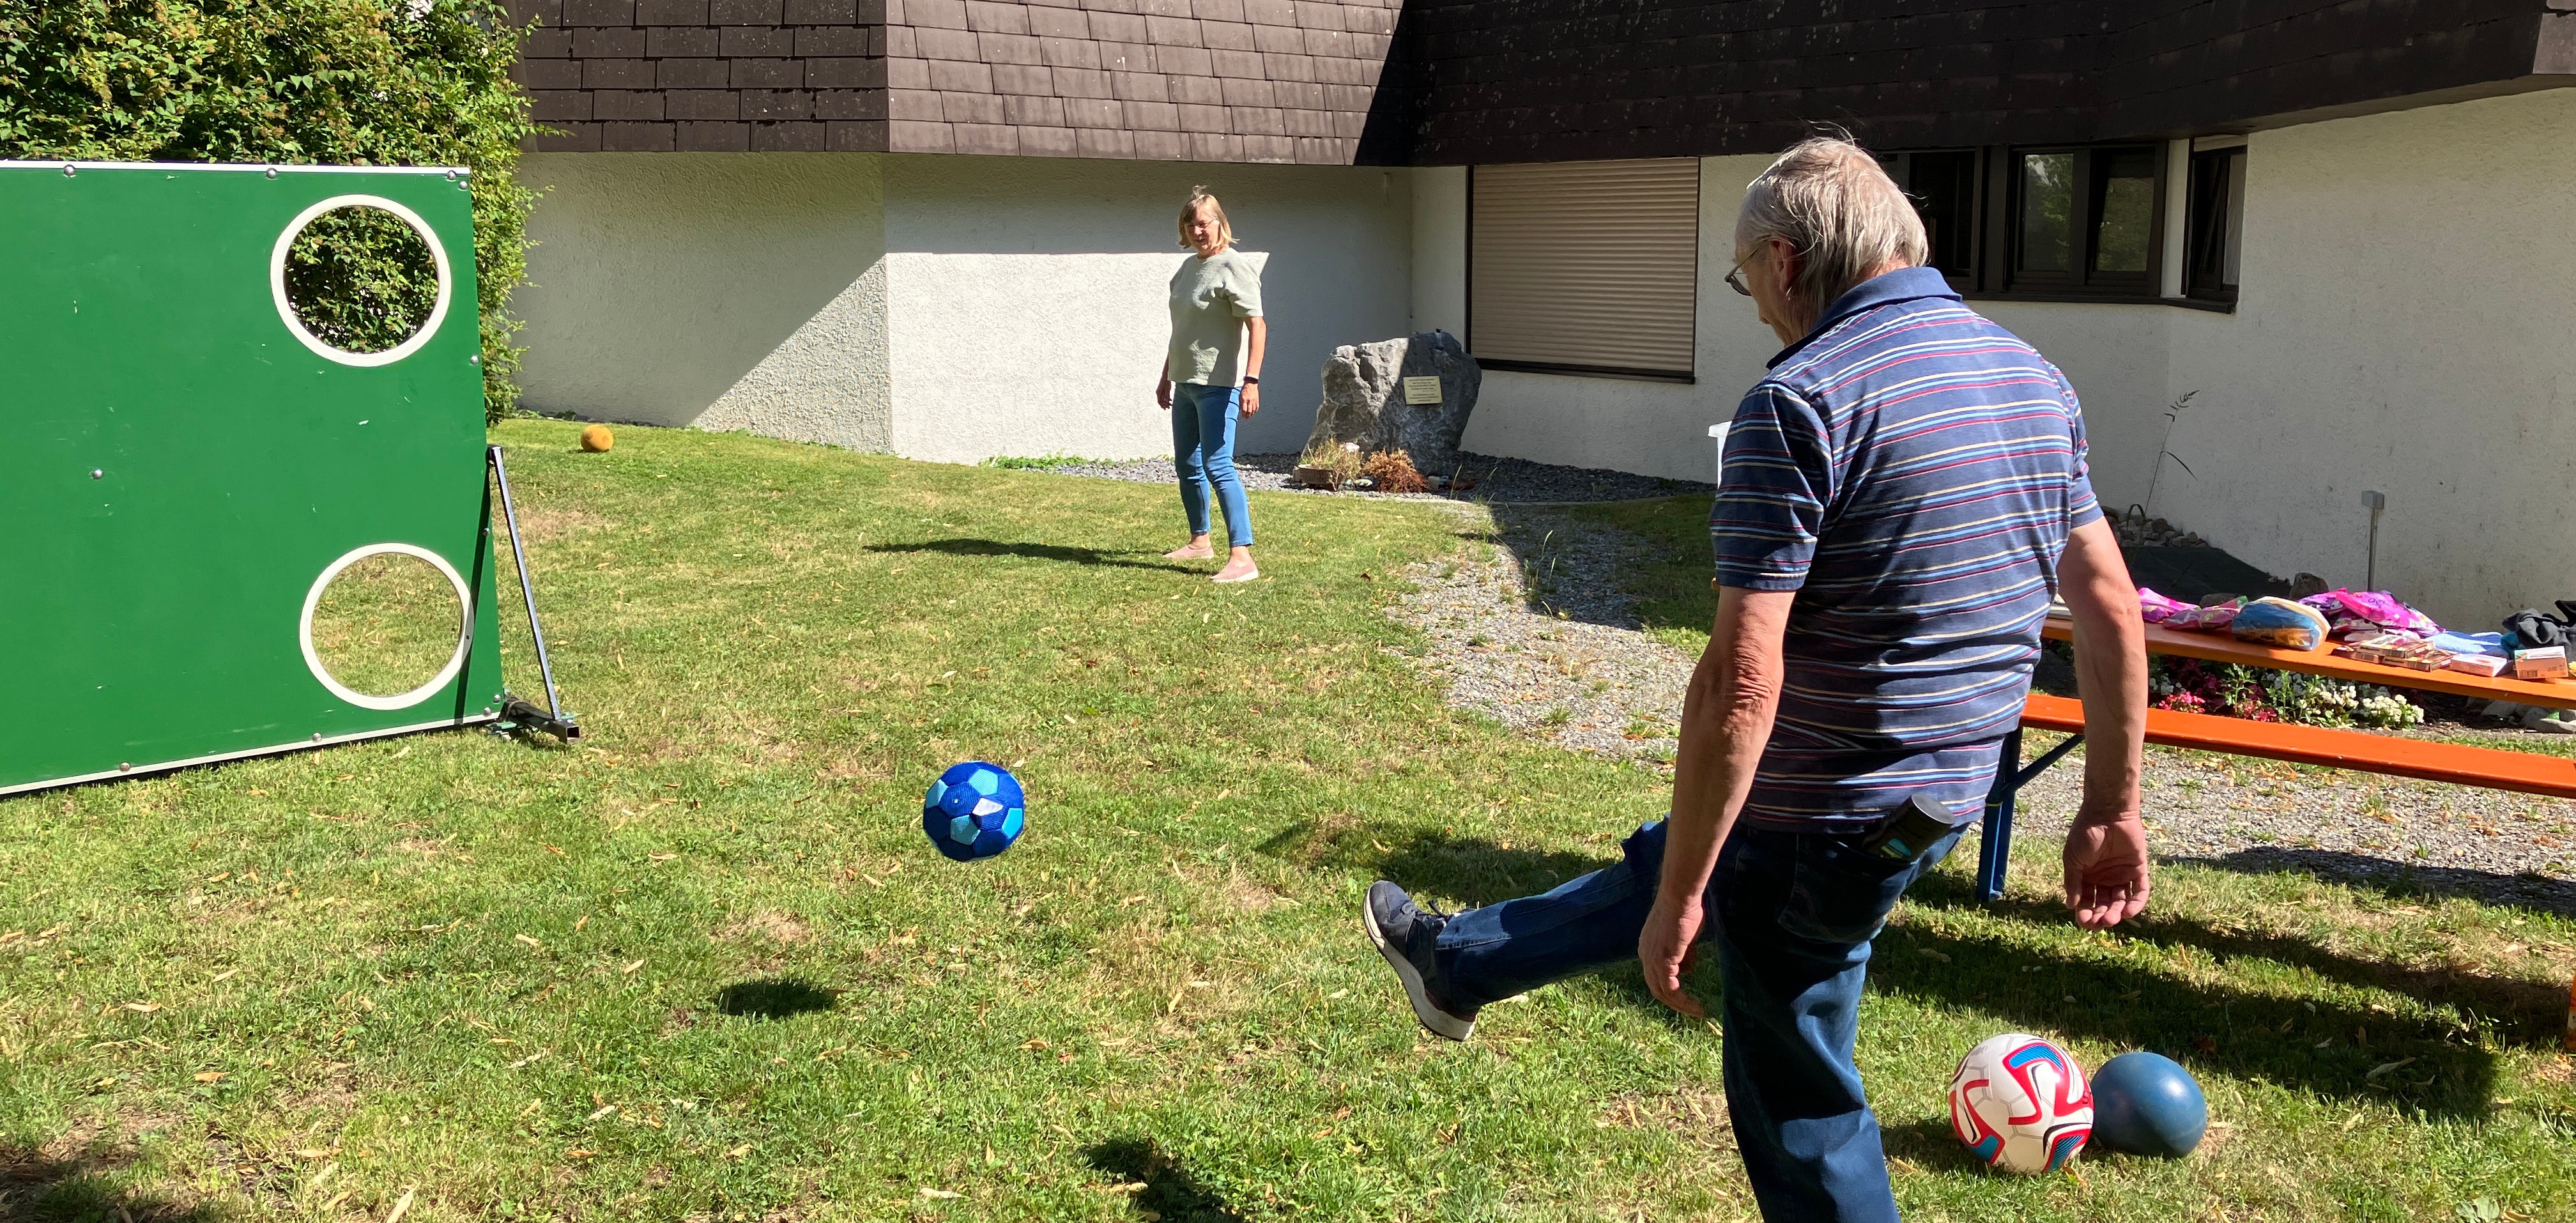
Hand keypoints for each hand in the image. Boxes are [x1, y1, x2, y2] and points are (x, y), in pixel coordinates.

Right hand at [1155, 379, 1172, 410]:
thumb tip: (1167, 402)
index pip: (1159, 401)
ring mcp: (1160, 392)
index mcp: (1158, 393)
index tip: (1165, 408)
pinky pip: (1164, 396)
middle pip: (1161, 401)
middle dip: (1165, 405)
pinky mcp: (1162, 390)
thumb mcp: (1167, 389)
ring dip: (1166, 402)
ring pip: (1163, 399)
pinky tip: (1170, 400)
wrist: (1166, 376)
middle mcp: (1158, 393)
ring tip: (1171, 404)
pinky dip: (1167, 398)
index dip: (1162, 405)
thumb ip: (1167, 396)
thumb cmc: (1166, 382)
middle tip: (1169, 408)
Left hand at [1241, 382, 1260, 415]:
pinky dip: (1255, 411)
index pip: (1244, 409)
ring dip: (1251, 414)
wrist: (1251, 384)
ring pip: (1253, 410)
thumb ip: (1241, 403)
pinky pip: (1257, 407)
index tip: (1243, 416)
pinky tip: (1254, 412)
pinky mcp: (1257, 399)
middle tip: (1246, 418)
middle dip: (1248, 415)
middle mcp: (1250, 400)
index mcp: (1244, 399)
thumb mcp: (1240, 395)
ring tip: (1250, 416)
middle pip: (1249, 411)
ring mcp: (1254, 400)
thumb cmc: (1244, 389)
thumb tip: (1241, 409)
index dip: (1243, 414)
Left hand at [1638, 893, 1707, 1016]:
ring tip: (1697, 1011)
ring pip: (1662, 992)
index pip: (1654, 975)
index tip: (1685, 996)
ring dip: (1680, 1005)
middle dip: (1674, 1001)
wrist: (1679, 898)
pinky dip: (1683, 1000)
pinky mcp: (1662, 961)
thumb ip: (1683, 953)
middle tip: (1691, 1009)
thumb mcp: (1683, 937)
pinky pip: (1671, 989)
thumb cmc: (1684, 911)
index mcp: (1647, 948)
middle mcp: (1645, 955)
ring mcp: (1652, 959)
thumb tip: (1686, 969)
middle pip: (1656, 988)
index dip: (1669, 988)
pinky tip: (1695, 1006)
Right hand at [2062, 814, 2150, 928]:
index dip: (2085, 913)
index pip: (2086, 901)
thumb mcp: (2072, 859)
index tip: (2084, 922)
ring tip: (2112, 919)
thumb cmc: (2085, 833)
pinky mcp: (2139, 869)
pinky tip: (2128, 912)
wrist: (2107, 812)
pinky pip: (2140, 891)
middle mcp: (2105, 878)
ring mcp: (2122, 875)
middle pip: (2104, 903)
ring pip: (2121, 900)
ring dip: (2117, 912)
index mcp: (2087, 876)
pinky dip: (2136, 903)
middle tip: (2099, 923)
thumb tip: (2070, 906)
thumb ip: (2073, 882)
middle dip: (2101, 915)